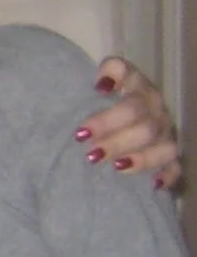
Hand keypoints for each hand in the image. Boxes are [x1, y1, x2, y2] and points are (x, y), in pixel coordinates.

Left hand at [86, 57, 180, 187]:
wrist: (111, 136)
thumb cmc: (91, 116)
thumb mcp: (82, 100)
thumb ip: (85, 90)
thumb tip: (100, 87)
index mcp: (133, 86)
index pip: (125, 72)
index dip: (114, 76)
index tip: (98, 90)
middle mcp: (153, 106)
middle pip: (138, 112)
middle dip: (111, 126)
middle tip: (83, 140)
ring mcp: (165, 132)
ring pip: (161, 143)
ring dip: (139, 156)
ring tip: (116, 166)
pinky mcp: (169, 156)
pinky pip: (174, 166)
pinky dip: (166, 175)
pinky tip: (154, 184)